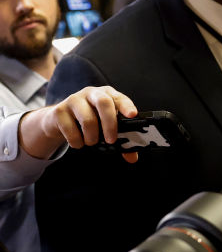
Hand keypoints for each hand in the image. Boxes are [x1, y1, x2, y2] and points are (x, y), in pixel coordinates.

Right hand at [19, 86, 138, 162]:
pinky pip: (70, 129)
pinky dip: (77, 141)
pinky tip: (78, 142)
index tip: (133, 115)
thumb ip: (120, 140)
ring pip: (88, 119)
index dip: (126, 106)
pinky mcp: (59, 110)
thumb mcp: (105, 126)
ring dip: (92, 137)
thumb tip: (132, 157)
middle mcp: (91, 93)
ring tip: (91, 142)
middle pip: (104, 103)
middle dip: (110, 124)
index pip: (119, 97)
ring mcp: (74, 100)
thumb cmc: (89, 120)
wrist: (58, 120)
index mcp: (107, 94)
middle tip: (111, 140)